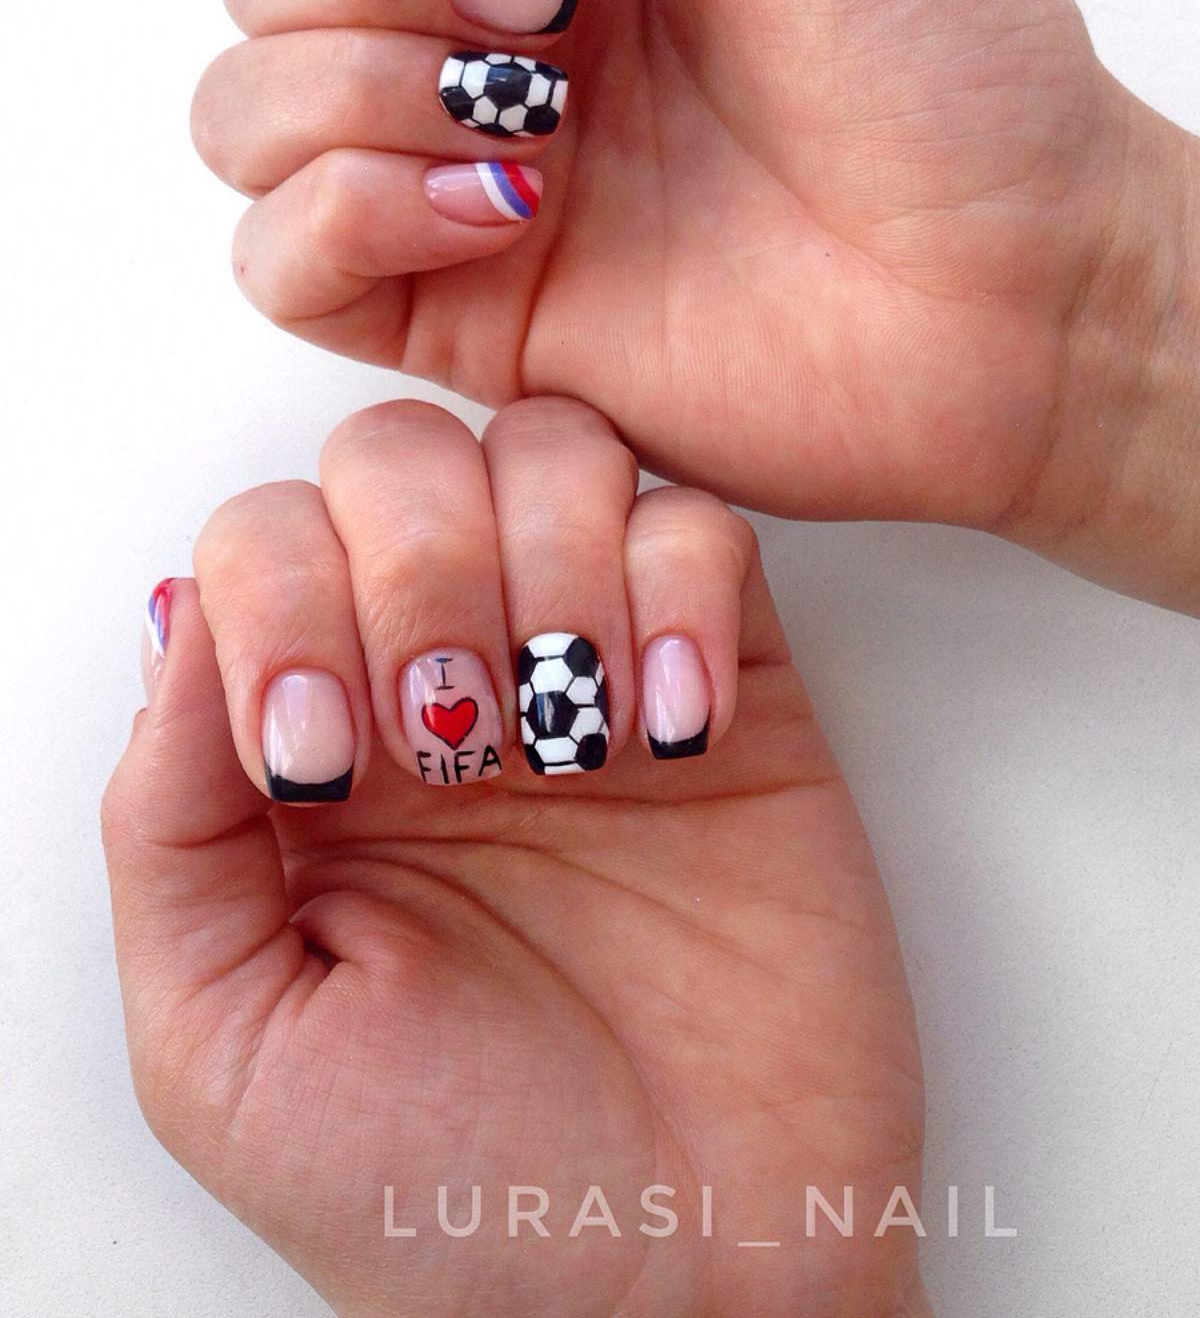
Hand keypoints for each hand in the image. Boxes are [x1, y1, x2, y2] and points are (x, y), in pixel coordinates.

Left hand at [104, 398, 925, 1317]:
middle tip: (461, 741)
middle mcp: (440, 680)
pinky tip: (671, 732)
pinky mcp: (729, 685)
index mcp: (305, 752)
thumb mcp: (223, 1041)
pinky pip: (701, 528)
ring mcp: (589, 670)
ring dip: (551, 564)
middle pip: (401, 459)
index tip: (329, 756)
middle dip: (420, 567)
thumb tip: (186, 614)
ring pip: (556, 453)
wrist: (681, 1291)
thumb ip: (166, 823)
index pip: (262, 537)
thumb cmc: (440, 1197)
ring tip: (573, 736)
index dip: (284, 598)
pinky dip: (680, 589)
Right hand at [194, 0, 1199, 610]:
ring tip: (535, 111)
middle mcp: (488, 40)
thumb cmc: (943, 55)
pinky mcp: (461, 315)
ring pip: (245, 106)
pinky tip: (502, 202)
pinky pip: (282, 260)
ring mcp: (462, 180)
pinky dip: (349, 208)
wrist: (1012, 280)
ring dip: (362, 77)